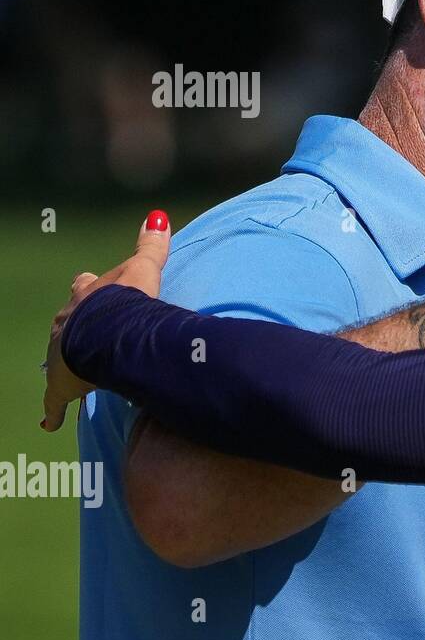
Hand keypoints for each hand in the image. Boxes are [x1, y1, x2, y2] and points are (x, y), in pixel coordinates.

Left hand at [41, 210, 172, 431]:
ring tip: (78, 373)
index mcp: (86, 297)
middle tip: (86, 335)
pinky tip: (50, 423)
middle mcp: (67, 323)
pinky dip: (53, 413)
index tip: (89, 286)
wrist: (105, 335)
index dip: (89, 288)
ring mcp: (61, 355)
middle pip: (68, 321)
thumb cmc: (124, 303)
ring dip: (68, 363)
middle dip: (76, 326)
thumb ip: (151, 246)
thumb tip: (157, 216)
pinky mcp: (61, 386)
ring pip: (60, 357)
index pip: (85, 286)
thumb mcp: (142, 270)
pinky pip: (54, 402)